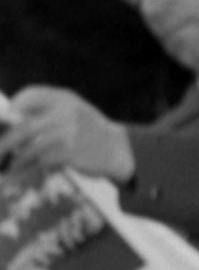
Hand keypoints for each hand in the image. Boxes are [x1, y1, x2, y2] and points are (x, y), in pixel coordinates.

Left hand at [1, 86, 135, 183]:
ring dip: (14, 161)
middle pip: (24, 127)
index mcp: (64, 99)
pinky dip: (26, 170)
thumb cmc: (86, 129)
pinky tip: (18, 174)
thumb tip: (6, 120)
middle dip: (5, 142)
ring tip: (7, 168)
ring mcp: (69, 134)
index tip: (6, 117)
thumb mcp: (70, 110)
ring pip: (29, 149)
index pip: (30, 95)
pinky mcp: (70, 154)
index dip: (14, 106)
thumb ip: (43, 110)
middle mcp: (66, 113)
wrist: (116, 148)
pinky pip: (40, 163)